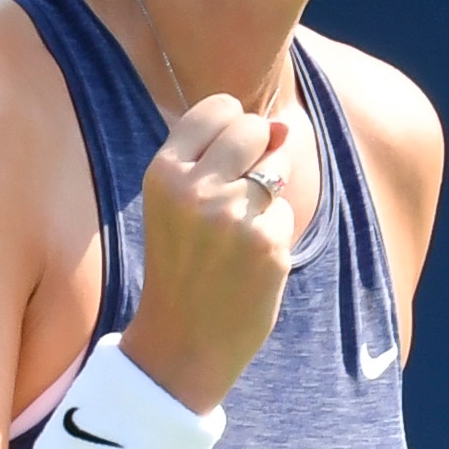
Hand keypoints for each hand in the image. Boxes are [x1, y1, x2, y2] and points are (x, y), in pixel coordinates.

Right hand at [117, 93, 293, 414]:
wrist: (183, 340)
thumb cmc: (183, 264)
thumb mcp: (179, 202)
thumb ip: (222, 157)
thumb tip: (282, 125)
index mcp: (163, 173)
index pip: (218, 108)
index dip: (233, 127)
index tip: (224, 159)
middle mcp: (195, 189)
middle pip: (254, 128)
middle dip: (258, 152)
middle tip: (234, 196)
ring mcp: (233, 216)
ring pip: (276, 169)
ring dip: (267, 195)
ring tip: (236, 234)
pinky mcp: (268, 243)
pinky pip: (285, 212)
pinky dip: (275, 233)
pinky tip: (249, 262)